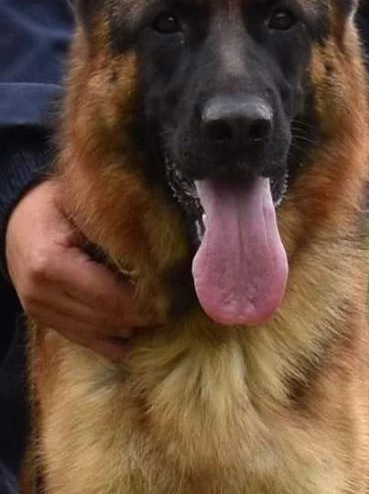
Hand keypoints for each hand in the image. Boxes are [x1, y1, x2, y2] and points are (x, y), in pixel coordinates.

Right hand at [6, 180, 153, 360]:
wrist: (17, 219)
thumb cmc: (54, 205)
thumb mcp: (81, 207)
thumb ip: (113, 231)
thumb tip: (155, 252)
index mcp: (50, 263)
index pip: (108, 295)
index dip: (142, 299)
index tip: (171, 293)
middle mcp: (40, 294)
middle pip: (104, 317)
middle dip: (141, 315)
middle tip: (173, 306)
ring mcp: (39, 311)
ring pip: (96, 332)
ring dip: (129, 327)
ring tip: (158, 315)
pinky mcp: (43, 319)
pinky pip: (82, 339)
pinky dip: (110, 342)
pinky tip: (134, 336)